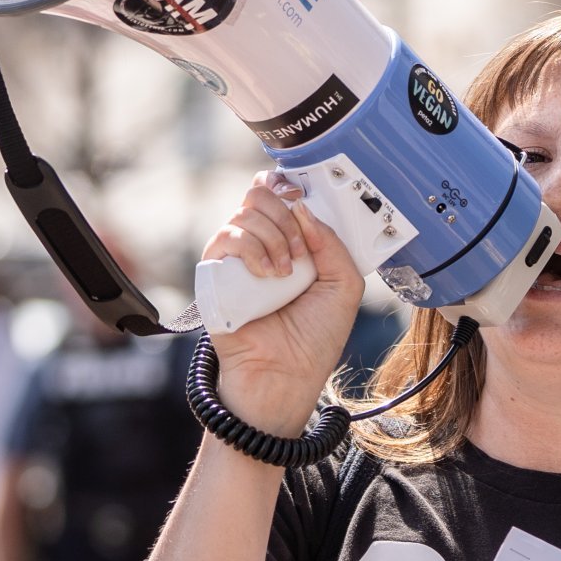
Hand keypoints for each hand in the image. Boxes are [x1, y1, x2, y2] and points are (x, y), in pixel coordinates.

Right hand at [200, 171, 365, 432]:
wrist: (285, 374)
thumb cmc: (314, 338)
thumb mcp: (344, 285)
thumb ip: (332, 242)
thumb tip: (302, 206)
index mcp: (292, 242)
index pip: (282, 193)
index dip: (291, 186)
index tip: (304, 196)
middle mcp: (262, 243)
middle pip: (261, 192)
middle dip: (287, 215)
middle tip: (299, 249)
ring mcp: (237, 256)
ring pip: (247, 211)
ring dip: (275, 237)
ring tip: (286, 273)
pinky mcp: (215, 271)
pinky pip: (228, 236)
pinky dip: (253, 249)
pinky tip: (268, 275)